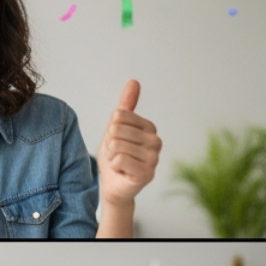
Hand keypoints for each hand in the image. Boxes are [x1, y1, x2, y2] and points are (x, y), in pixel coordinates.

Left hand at [97, 80, 161, 206]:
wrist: (113, 184)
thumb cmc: (115, 155)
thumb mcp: (116, 127)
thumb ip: (126, 105)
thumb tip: (134, 81)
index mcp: (149, 127)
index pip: (118, 115)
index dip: (110, 130)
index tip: (117, 141)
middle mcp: (156, 141)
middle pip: (116, 130)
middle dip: (109, 144)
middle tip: (116, 155)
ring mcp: (154, 158)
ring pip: (116, 145)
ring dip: (111, 156)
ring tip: (119, 163)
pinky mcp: (147, 174)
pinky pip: (119, 159)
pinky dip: (114, 166)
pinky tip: (122, 172)